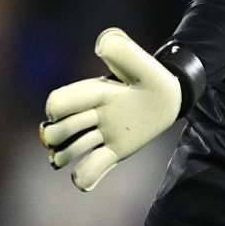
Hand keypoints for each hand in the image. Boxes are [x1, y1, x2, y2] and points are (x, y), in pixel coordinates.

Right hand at [40, 28, 181, 190]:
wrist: (170, 98)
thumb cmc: (153, 76)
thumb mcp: (141, 61)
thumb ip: (120, 49)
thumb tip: (99, 47)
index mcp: (93, 93)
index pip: (59, 102)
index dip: (55, 109)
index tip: (62, 112)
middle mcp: (92, 115)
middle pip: (58, 131)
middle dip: (58, 136)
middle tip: (78, 134)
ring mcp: (102, 135)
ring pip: (68, 152)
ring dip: (64, 156)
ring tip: (71, 157)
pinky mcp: (114, 153)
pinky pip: (90, 170)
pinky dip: (83, 177)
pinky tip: (85, 178)